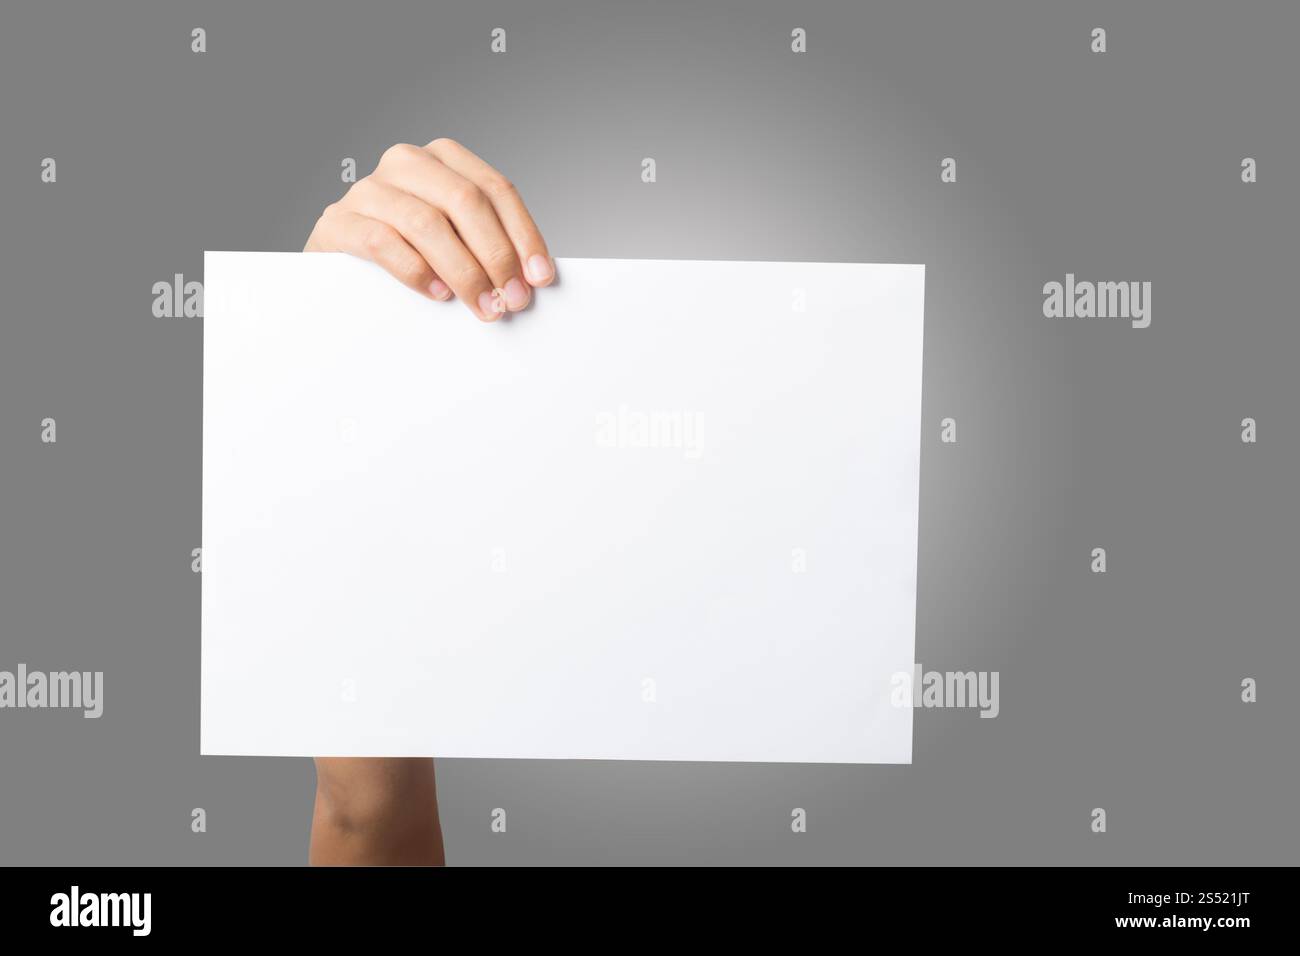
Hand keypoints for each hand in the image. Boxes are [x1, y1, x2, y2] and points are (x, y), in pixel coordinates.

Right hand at [305, 138, 553, 320]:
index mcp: (443, 159)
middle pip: (465, 201)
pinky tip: (438, 293)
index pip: (496, 190)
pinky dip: (417, 271)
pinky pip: (383, 241)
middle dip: (497, 255)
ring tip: (483, 305)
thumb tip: (532, 276)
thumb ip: (485, 242)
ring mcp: (368, 189)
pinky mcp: (338, 221)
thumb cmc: (408, 252)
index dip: (523, 235)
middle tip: (513, 298)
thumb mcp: (454, 238)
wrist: (335, 269)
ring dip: (464, 271)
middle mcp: (406, 162)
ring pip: (426, 223)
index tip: (540, 277)